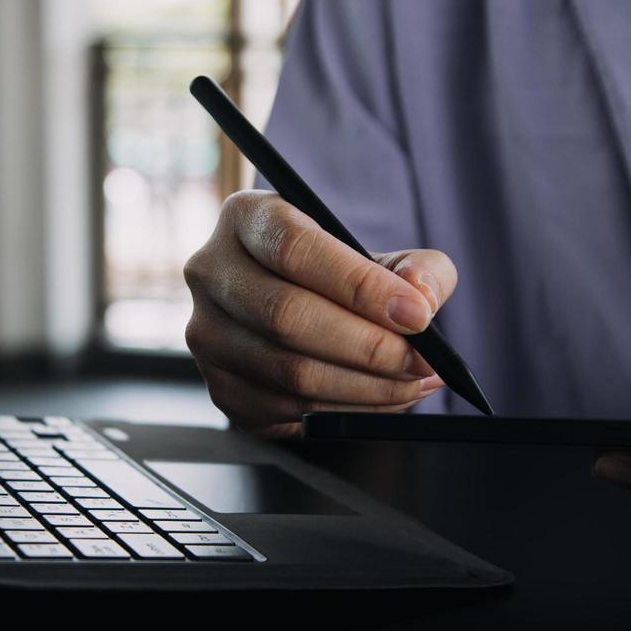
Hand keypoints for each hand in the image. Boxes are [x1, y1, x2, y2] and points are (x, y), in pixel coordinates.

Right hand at [183, 190, 453, 436]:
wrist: (301, 312)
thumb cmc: (343, 278)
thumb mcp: (384, 256)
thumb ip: (419, 270)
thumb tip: (421, 297)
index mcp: (247, 218)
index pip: (296, 249)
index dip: (360, 286)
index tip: (417, 315)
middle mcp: (211, 272)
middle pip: (287, 316)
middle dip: (368, 346)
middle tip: (423, 361)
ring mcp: (208, 335)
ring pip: (290, 372)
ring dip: (366, 387)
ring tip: (416, 381)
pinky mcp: (221, 389)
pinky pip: (288, 409)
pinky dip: (348, 412)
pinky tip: (385, 399)